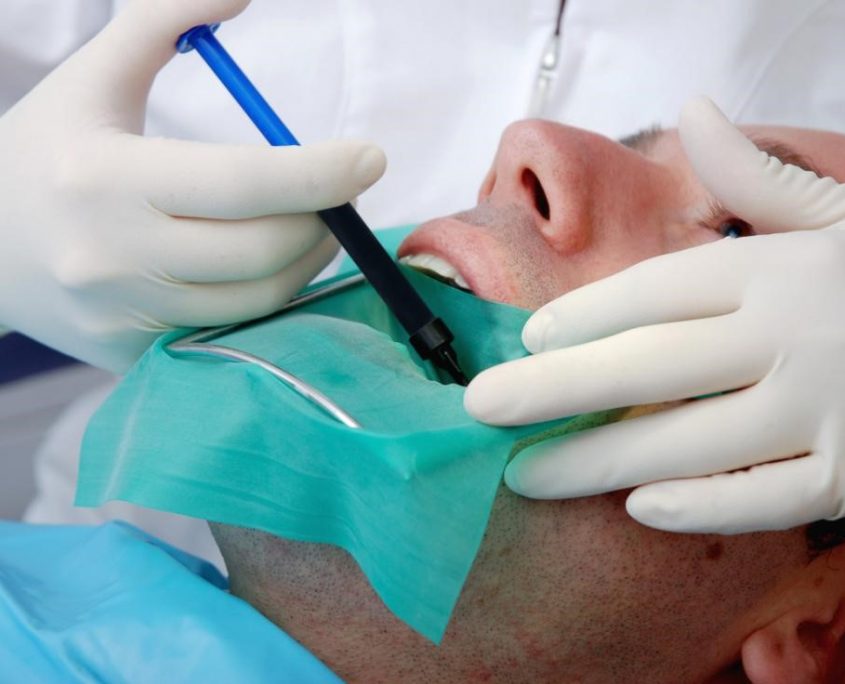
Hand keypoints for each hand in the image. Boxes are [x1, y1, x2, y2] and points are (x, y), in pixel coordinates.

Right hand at [0, 0, 385, 371]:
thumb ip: (160, 22)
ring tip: (312, 227)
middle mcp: (114, 255)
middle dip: (324, 221)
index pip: (242, 182)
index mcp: (104, 176)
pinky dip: (269, 297)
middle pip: (263, 249)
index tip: (371, 158)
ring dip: (309, 260)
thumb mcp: (91, 79)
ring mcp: (125, 314)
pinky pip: (232, 329)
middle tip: (339, 195)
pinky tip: (267, 266)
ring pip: (258, 299)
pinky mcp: (134, 353)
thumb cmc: (43, 155)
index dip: (320, 173)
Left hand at [464, 97, 844, 533]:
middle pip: (649, 367)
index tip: (525, 339)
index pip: (659, 291)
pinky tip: (638, 508)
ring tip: (527, 475)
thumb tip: (694, 111)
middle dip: (554, 391)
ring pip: (689, 444)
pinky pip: (766, 501)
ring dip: (598, 463)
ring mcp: (827, 410)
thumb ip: (757, 179)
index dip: (585, 316)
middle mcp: (795, 336)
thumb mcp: (835, 216)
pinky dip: (702, 508)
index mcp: (780, 269)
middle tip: (481, 408)